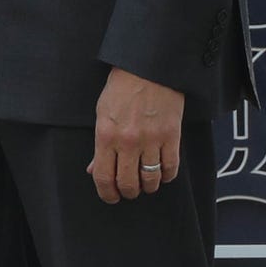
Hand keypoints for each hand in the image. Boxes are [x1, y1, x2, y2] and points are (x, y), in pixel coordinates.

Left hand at [89, 67, 182, 202]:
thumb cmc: (122, 88)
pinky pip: (171, 167)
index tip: (111, 197)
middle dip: (128, 192)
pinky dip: (167, 176)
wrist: (149, 68)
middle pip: (128, 183)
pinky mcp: (171, 136)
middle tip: (129, 191)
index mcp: (106, 136)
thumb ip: (99, 145)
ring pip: (150, 179)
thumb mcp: (102, 114)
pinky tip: (163, 174)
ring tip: (146, 183)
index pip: (104, 177)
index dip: (107, 194)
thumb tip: (94, 169)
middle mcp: (128, 142)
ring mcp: (151, 140)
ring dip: (148, 186)